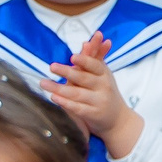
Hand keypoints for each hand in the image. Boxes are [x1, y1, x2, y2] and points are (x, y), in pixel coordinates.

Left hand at [43, 34, 137, 152]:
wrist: (118, 119)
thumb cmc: (106, 91)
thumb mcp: (103, 73)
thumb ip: (95, 57)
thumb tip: (86, 41)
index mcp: (105, 74)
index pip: (95, 65)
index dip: (85, 61)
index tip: (72, 57)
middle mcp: (103, 87)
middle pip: (84, 78)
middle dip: (67, 72)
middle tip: (52, 66)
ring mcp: (99, 101)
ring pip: (77, 94)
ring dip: (59, 88)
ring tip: (43, 83)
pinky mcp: (93, 115)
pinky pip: (78, 108)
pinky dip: (66, 103)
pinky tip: (54, 98)